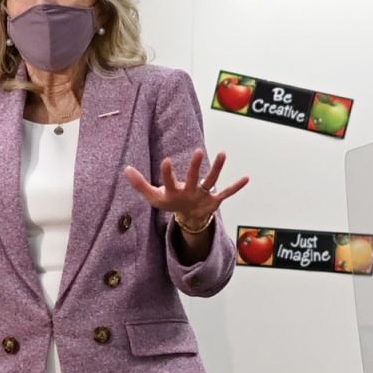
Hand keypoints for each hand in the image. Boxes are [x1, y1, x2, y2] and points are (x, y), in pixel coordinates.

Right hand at [124, 149, 247, 228]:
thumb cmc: (170, 203)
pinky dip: (236, 187)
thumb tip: (125, 169)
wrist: (188, 221)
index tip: (167, 161)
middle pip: (192, 179)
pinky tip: (247, 178)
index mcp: (174, 193)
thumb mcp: (153, 197)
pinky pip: (226, 193)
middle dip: (195, 167)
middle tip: (198, 151)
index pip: (169, 182)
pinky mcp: (215, 200)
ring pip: (211, 182)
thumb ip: (140, 184)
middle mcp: (189, 194)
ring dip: (217, 169)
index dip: (168, 173)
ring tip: (223, 153)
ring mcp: (203, 197)